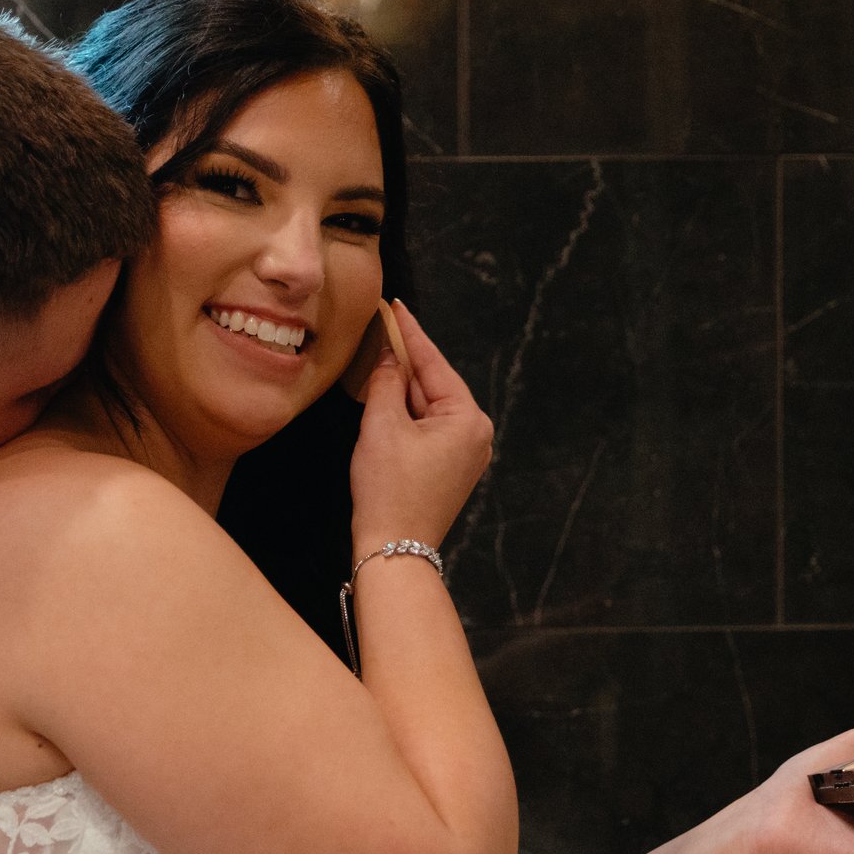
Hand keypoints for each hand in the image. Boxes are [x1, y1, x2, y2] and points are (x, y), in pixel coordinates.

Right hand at [350, 300, 492, 552]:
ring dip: (402, 389)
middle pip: (433, 384)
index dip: (410, 333)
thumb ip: (386, 382)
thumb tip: (389, 356)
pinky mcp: (451, 468)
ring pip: (428, 407)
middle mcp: (476, 433)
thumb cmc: (389, 489)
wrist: (394, 548)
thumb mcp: (382, 426)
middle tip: (380, 330)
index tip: (395, 305)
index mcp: (468, 418)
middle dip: (405, 362)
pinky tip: (385, 400)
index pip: (434, 363)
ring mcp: (466, 453)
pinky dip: (406, 414)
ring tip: (377, 360)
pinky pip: (428, 428)